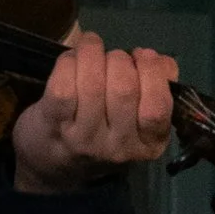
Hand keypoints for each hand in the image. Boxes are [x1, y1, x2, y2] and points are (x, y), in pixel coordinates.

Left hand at [10, 30, 178, 194]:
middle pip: (124, 88)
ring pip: (92, 83)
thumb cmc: (105, 131)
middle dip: (119, 58)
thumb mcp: (140, 120)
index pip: (157, 106)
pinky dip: (68, 62)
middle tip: (112, 57)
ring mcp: (85, 138)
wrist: (55, 166)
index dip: (151, 70)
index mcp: (149, 144)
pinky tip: (72, 59)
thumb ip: (158, 87)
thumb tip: (160, 60)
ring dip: (92, 53)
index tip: (140, 56)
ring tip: (91, 48)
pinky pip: (64, 84)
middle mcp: (118, 146)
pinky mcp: (54, 125)